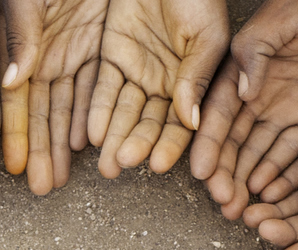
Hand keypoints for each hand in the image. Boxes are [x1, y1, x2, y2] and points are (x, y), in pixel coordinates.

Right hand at [0, 0, 107, 193]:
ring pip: (75, 106)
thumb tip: (13, 82)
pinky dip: (102, 117)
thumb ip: (23, 36)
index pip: (17, 96)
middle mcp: (52, 53)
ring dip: (67, 143)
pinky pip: (108, 89)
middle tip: (39, 187)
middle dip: (40, 149)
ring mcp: (82, 52)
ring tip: (61, 177)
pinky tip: (95, 146)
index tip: (9, 165)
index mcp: (26, 42)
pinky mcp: (114, 48)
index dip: (13, 131)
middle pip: (45, 110)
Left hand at [89, 0, 227, 178]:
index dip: (170, 145)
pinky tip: (92, 133)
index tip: (157, 164)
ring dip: (114, 136)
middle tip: (121, 165)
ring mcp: (137, 71)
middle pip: (148, 122)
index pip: (181, 123)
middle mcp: (165, 83)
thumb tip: (190, 121)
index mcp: (194, 82)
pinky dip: (97, 110)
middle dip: (135, 144)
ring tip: (105, 160)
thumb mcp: (206, 36)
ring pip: (124, 111)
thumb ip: (196, 76)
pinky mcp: (112, 56)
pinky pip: (102, 88)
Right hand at [192, 0, 297, 209]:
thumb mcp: (279, 22)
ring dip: (250, 181)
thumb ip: (256, 54)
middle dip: (227, 174)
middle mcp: (259, 95)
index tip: (201, 172)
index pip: (218, 115)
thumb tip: (242, 92)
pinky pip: (294, 151)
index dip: (209, 144)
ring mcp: (287, 108)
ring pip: (261, 153)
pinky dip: (281, 173)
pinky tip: (270, 194)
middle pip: (236, 142)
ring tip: (242, 209)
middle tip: (224, 202)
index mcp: (241, 71)